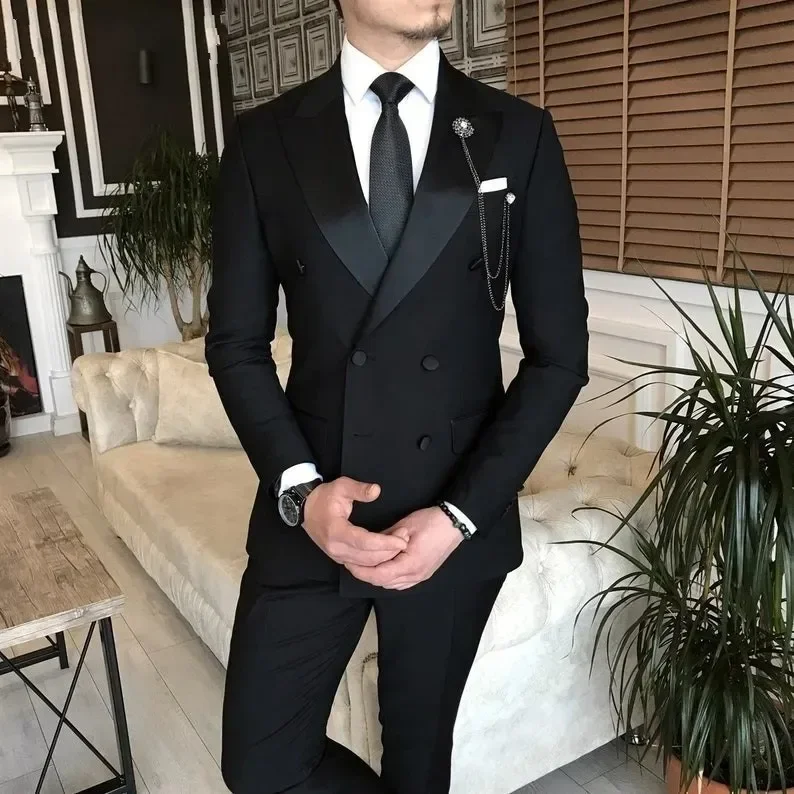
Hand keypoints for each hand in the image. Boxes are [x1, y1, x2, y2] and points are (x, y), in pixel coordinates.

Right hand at [303, 477, 406, 566]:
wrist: (306, 509)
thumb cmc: (324, 497)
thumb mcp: (341, 486)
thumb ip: (359, 489)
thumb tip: (376, 491)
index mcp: (336, 531)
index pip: (365, 542)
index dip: (386, 543)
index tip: (402, 539)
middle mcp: (336, 548)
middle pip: (368, 557)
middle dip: (390, 550)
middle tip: (405, 538)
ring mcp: (336, 555)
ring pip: (366, 564)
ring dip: (385, 557)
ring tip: (400, 543)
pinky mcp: (339, 557)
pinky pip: (360, 564)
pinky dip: (376, 560)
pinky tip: (387, 551)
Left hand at [346, 506, 463, 589]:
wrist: (455, 523)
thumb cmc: (431, 522)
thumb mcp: (404, 525)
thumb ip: (385, 538)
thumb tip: (369, 544)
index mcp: (410, 564)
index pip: (379, 575)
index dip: (361, 571)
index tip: (349, 562)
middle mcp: (415, 575)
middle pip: (383, 583)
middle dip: (365, 574)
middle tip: (351, 562)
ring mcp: (421, 577)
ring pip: (391, 585)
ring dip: (376, 577)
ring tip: (364, 564)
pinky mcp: (424, 574)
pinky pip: (401, 583)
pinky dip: (388, 578)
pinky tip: (382, 568)